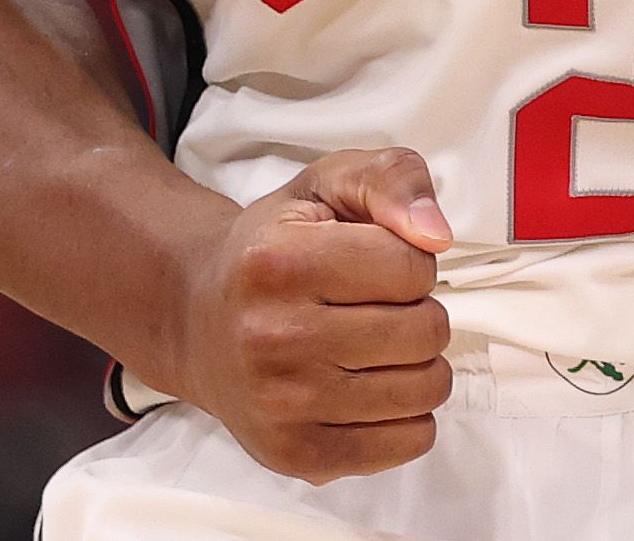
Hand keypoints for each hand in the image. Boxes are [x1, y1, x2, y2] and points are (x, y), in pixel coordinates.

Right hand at [156, 148, 453, 480]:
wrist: (196, 320)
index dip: (410, 261)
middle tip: (376, 308)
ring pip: (425, 390)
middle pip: (425, 332)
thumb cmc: (273, 247)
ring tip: (376, 347)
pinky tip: (371, 389)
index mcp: (278, 261)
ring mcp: (281, 405)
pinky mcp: (294, 455)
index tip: (376, 264)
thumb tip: (437, 234)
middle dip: (418, 312)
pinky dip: (408, 415)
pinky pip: (408, 443)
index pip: (413, 267)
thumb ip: (392, 180)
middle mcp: (272, 337)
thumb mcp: (327, 183)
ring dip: (418, 364)